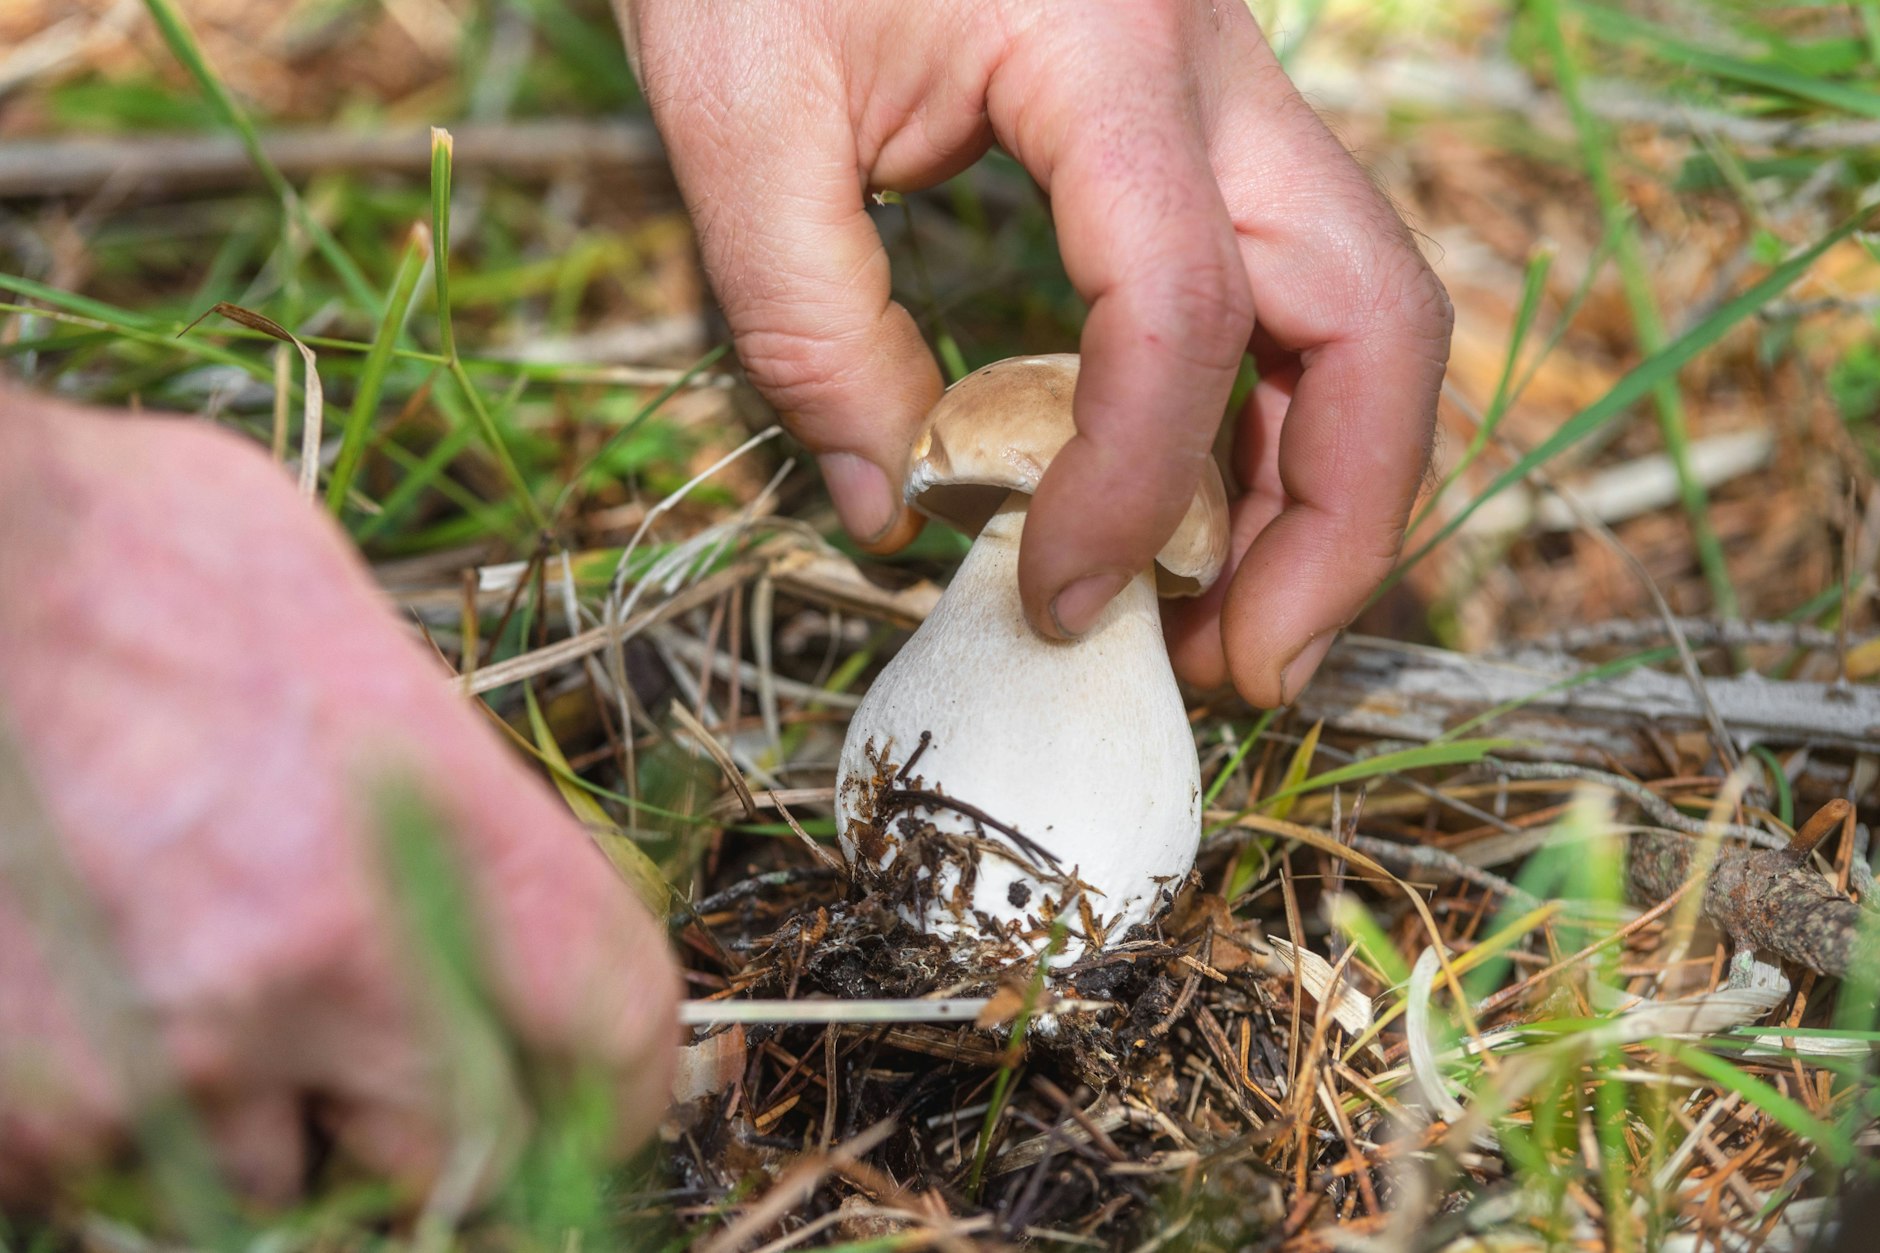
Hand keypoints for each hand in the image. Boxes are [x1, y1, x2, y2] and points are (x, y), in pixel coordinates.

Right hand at [0, 392, 677, 1204]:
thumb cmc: (133, 551)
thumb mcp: (349, 627)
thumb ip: (440, 788)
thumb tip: (493, 879)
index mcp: (445, 832)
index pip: (611, 1022)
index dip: (620, 1073)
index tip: (599, 1087)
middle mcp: (325, 971)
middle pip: (464, 1153)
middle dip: (432, 1124)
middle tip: (384, 1063)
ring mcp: (165, 1062)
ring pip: (272, 1186)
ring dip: (262, 1124)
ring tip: (199, 994)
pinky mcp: (26, 1117)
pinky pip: (113, 1180)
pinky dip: (121, 1120)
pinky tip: (93, 1004)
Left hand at [620, 0, 1451, 706]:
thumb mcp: (733, 113)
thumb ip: (805, 321)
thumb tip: (891, 509)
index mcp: (1109, 49)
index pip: (1184, 307)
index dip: (1135, 488)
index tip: (1060, 601)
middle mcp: (1218, 70)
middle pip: (1376, 313)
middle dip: (1340, 520)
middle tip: (1249, 670)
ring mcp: (1230, 97)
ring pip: (1366, 309)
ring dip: (1327, 489)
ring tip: (1233, 628)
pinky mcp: (1199, 132)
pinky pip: (1292, 293)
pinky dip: (1271, 424)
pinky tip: (1198, 518)